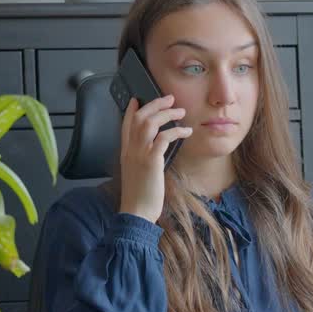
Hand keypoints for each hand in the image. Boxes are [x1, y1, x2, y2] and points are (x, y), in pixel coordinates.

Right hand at [118, 95, 192, 223]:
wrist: (136, 213)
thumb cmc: (139, 197)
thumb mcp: (137, 174)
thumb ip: (141, 161)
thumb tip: (154, 153)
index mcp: (125, 153)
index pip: (125, 125)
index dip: (131, 110)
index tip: (137, 99)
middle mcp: (130, 150)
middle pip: (139, 118)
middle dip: (154, 104)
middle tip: (169, 98)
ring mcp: (139, 154)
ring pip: (150, 123)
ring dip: (167, 113)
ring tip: (180, 111)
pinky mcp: (151, 161)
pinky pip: (163, 138)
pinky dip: (176, 131)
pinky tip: (186, 131)